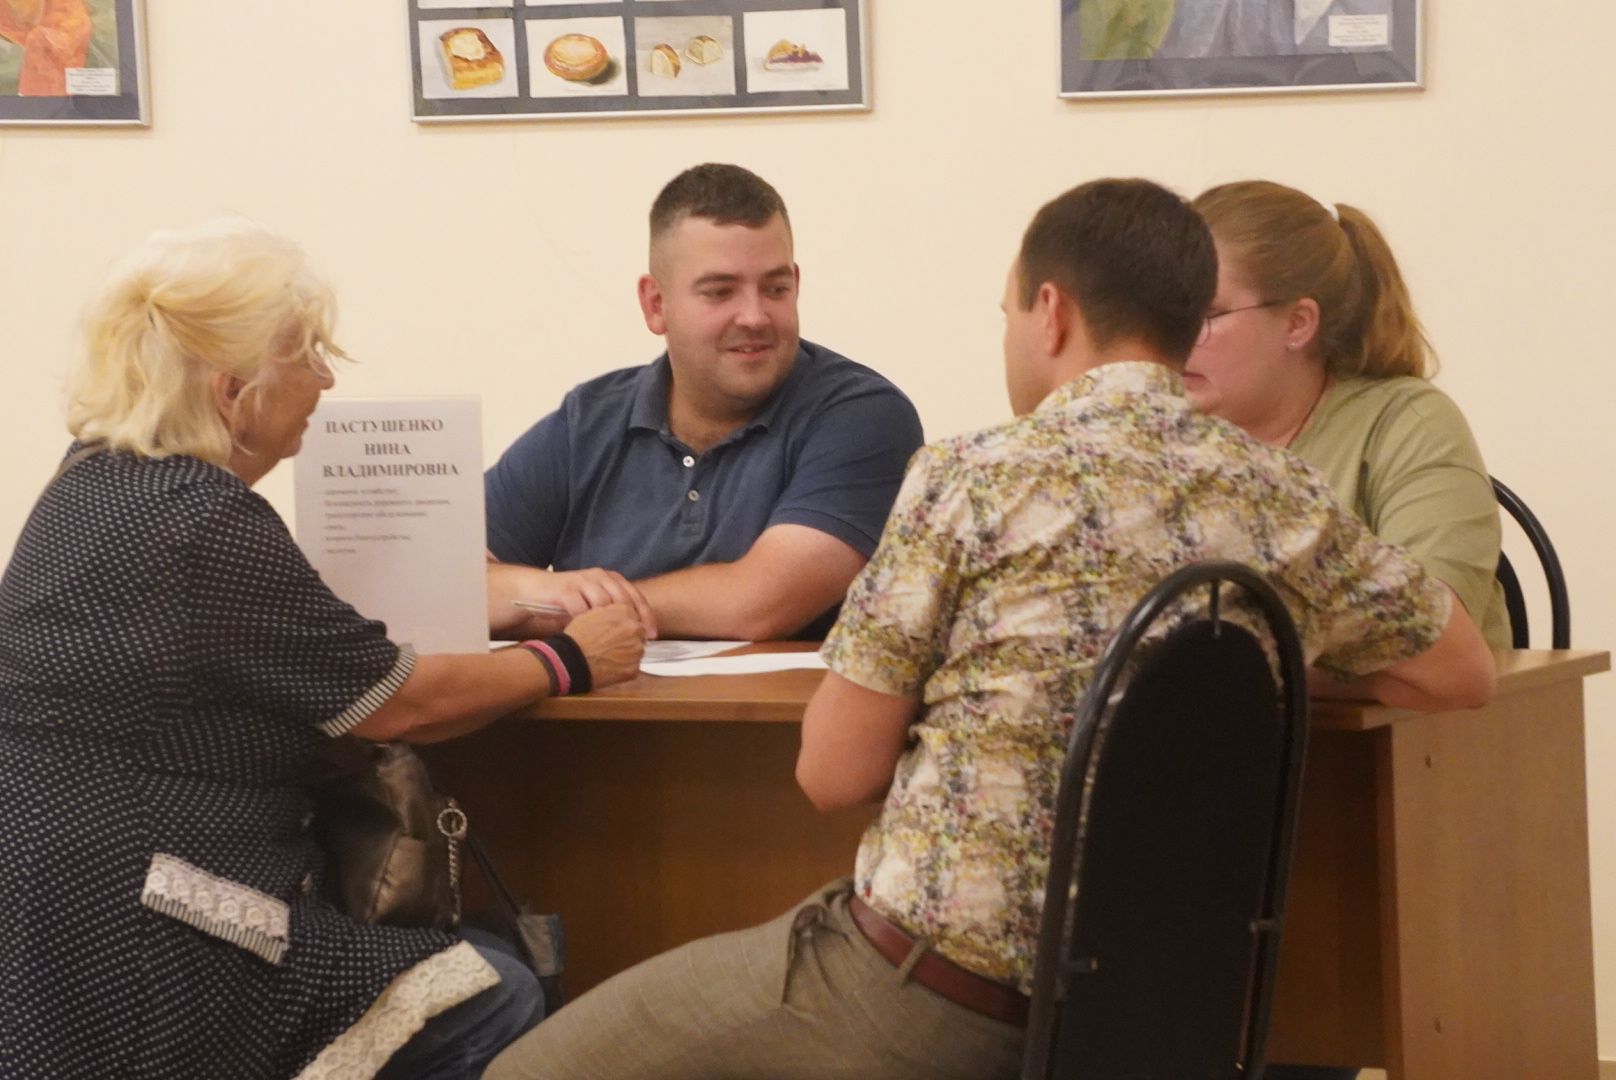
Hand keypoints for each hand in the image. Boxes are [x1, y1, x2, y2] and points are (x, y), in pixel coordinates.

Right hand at [489, 562, 657, 639]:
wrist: (536, 590)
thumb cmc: (569, 602)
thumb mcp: (595, 605)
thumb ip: (614, 614)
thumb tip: (638, 636)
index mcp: (611, 579)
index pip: (635, 596)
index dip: (646, 616)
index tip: (652, 635)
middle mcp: (599, 576)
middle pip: (623, 599)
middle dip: (632, 622)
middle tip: (637, 642)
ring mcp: (582, 581)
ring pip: (603, 603)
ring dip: (607, 625)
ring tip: (610, 643)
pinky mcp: (565, 588)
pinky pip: (580, 608)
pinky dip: (584, 623)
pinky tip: (587, 637)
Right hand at [564, 605, 646, 688]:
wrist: (570, 660)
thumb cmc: (577, 637)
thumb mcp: (592, 613)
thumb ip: (610, 612)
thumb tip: (617, 616)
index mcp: (625, 611)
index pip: (633, 616)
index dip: (624, 625)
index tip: (618, 631)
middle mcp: (634, 628)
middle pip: (639, 632)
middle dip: (629, 638)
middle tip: (612, 645)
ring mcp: (636, 648)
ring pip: (637, 650)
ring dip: (628, 653)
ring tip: (609, 657)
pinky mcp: (634, 667)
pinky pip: (633, 667)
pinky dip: (624, 668)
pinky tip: (609, 667)